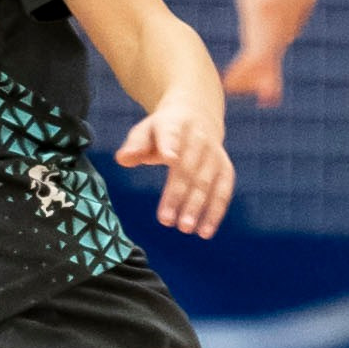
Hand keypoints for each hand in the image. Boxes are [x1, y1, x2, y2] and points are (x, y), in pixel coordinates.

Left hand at [114, 96, 234, 238]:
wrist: (197, 115)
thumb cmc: (162, 130)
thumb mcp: (145, 131)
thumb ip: (135, 145)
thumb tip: (123, 158)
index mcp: (175, 124)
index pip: (172, 134)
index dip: (171, 145)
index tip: (169, 158)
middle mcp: (198, 138)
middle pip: (188, 167)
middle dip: (178, 193)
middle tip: (166, 221)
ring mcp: (214, 153)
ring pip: (207, 181)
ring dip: (197, 206)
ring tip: (185, 228)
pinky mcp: (225, 167)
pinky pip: (223, 190)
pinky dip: (215, 211)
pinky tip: (205, 231)